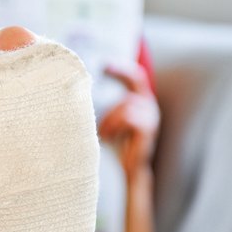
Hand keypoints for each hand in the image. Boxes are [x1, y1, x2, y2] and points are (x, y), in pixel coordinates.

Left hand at [98, 64, 159, 178]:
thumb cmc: (114, 144)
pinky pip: (129, 118)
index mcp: (140, 101)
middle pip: (134, 82)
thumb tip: (80, 88)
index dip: (122, 68)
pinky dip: (114, 125)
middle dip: (119, 74)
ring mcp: (151, 117)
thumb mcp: (109, 120)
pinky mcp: (148, 130)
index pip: (136, 77)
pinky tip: (107, 136)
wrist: (126, 170)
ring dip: (109, 117)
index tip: (104, 62)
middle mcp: (149, 106)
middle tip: (101, 69)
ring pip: (126, 104)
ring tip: (101, 132)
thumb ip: (105, 104)